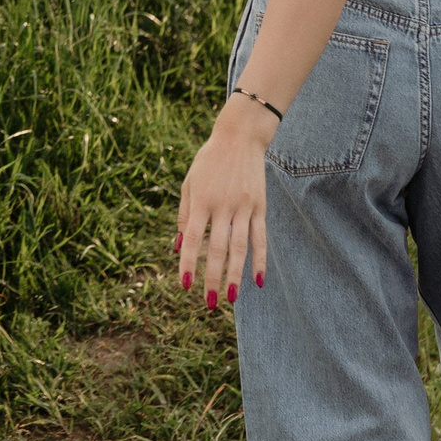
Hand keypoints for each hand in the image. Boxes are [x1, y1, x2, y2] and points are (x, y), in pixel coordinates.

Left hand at [175, 96, 273, 310]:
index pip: (193, 239)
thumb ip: (185, 215)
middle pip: (217, 249)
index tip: (185, 285)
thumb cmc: (208, 162)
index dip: (188, 263)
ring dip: (236, 275)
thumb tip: (180, 247)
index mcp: (201, 201)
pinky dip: (260, 259)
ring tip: (231, 298)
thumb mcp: (189, 184)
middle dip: (212, 277)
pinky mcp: (260, 206)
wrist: (239, 137)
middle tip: (209, 303)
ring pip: (240, 247)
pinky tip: (258, 280)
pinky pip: (260, 238)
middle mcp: (222, 206)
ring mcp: (243, 207)